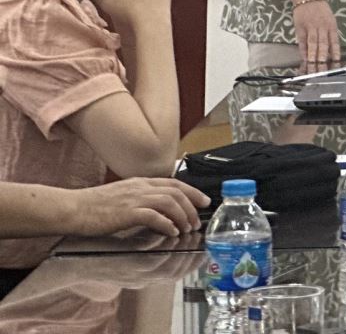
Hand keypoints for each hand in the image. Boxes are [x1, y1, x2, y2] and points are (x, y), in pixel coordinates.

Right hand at [68, 178, 209, 237]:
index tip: (204, 201)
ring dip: (182, 216)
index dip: (193, 191)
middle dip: (192, 206)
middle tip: (198, 220)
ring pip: (170, 202)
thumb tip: (159, 209)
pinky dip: (167, 223)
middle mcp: (141, 187)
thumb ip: (141, 198)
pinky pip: (154, 216)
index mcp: (141, 182)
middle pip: (177, 192)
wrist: (73, 208)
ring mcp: (134, 199)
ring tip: (187, 229)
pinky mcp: (127, 212)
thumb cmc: (94, 206)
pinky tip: (172, 231)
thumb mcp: (123, 195)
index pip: (174, 183)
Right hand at [292, 0, 340, 66]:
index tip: (336, 65)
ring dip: (313, 58)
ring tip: (313, 69)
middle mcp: (322, 27)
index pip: (335, 43)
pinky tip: (304, 60)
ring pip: (313, 45)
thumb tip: (332, 51)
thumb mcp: (331, 19)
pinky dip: (303, 52)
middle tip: (323, 71)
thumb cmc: (321, 9)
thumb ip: (331, 34)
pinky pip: (302, 42)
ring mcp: (311, 28)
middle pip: (323, 46)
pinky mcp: (301, 28)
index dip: (336, 54)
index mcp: (332, 26)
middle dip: (323, 60)